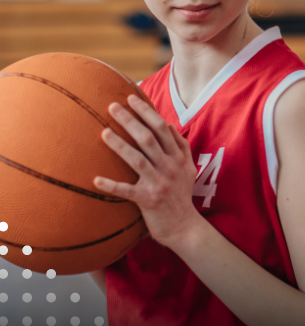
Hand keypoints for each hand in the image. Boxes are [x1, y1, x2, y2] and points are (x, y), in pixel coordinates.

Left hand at [94, 94, 199, 248]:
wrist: (185, 226)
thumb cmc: (182, 196)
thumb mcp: (188, 168)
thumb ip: (181, 146)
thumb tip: (168, 125)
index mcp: (177, 157)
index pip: (161, 128)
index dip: (146, 112)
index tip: (131, 98)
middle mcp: (169, 167)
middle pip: (148, 138)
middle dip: (130, 120)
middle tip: (112, 107)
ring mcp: (159, 183)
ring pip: (137, 159)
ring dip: (120, 145)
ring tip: (104, 132)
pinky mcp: (148, 200)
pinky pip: (127, 191)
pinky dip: (111, 186)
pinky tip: (96, 180)